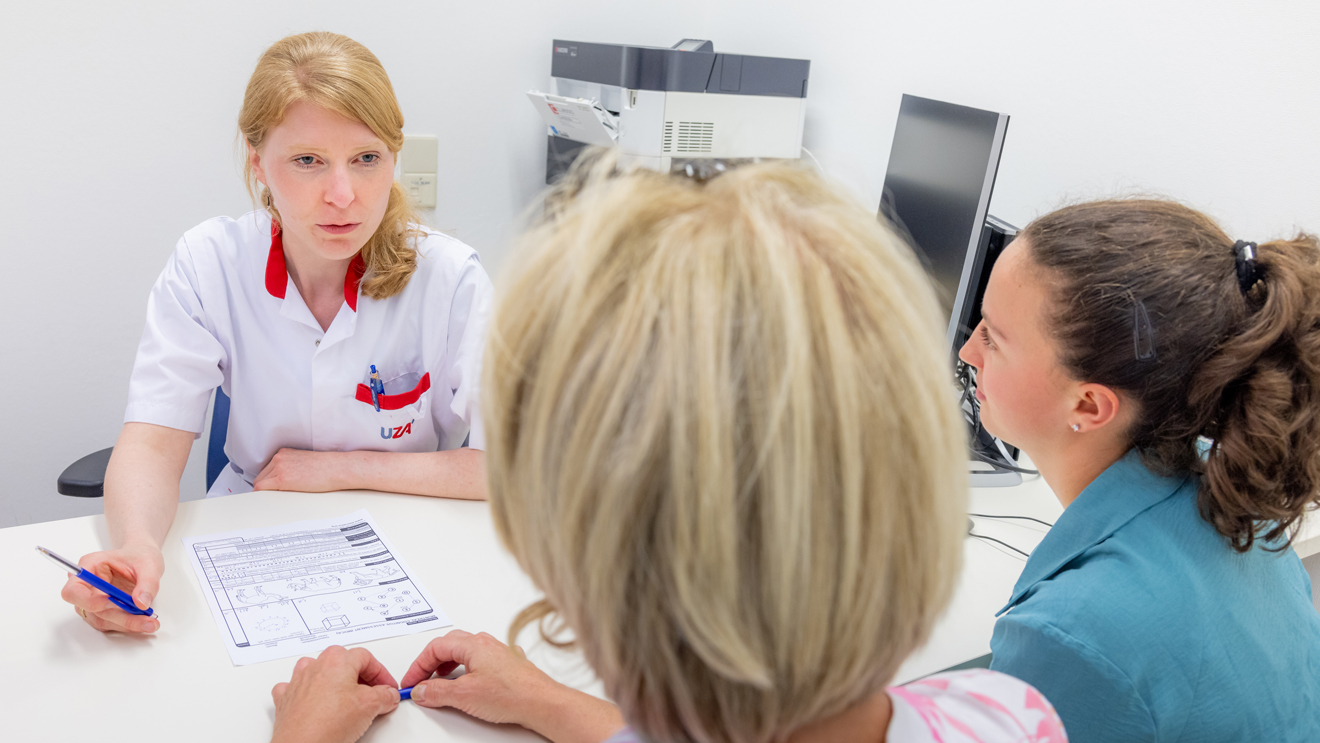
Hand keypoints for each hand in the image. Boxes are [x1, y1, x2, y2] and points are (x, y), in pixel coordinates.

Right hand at [61, 542, 162, 633]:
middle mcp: (87, 585)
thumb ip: (147, 583)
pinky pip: (110, 623)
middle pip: (90, 609)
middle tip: (145, 621)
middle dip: (119, 617)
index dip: (88, 601)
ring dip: (125, 624)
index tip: (111, 603)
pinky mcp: (102, 611)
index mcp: (90, 566)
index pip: (73, 590)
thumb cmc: (141, 556)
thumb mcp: (149, 565)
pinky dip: (127, 625)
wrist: (144, 560)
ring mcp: (92, 600)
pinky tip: (144, 622)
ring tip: (150, 623)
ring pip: (101, 620)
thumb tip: (142, 603)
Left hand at [254, 448, 343, 491]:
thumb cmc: (327, 468)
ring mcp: (279, 468)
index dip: (268, 480)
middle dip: (266, 486)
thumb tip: (284, 480)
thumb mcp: (304, 462)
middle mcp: (279, 458)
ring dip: (266, 491)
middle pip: (261, 476)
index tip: (271, 487)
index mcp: (284, 453)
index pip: (266, 468)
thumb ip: (290, 467)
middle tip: (275, 495)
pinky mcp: (282, 480)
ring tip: (277, 498)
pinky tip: (268, 500)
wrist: (337, 468)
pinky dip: (261, 495)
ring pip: (260, 483)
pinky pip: (262, 488)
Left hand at [270, 645, 399, 742]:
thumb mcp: (370, 706)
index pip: (366, 658)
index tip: (387, 687)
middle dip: (359, 676)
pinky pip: (295, 687)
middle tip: (371, 693)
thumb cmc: (329, 724)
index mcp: (337, 660)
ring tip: (343, 697)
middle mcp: (315, 666)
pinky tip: (315, 703)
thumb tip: (388, 695)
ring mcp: (298, 681)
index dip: (381, 673)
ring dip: (332, 679)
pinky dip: (306, 692)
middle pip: (343, 661)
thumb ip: (384, 696)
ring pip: (318, 670)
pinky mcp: (286, 699)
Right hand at [400, 630, 624, 742]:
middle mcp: (486, 643)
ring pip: (465, 652)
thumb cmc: (512, 693)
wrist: (541, 702)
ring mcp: (498, 653)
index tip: (412, 682)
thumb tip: (421, 690)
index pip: (436, 647)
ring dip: (448, 666)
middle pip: (449, 646)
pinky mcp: (506, 665)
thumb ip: (437, 692)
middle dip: (431, 663)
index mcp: (473, 644)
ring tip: (440, 683)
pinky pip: (479, 661)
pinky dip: (465, 670)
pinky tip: (467, 683)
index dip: (419, 665)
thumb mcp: (464, 695)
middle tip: (421, 680)